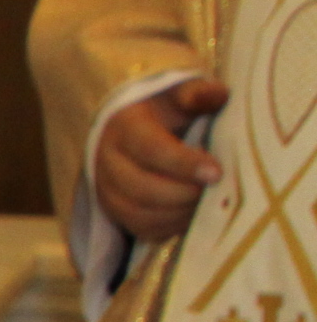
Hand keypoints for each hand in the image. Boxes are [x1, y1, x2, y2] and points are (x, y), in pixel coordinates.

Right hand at [95, 77, 228, 244]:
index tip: (216, 173)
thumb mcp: (178, 94)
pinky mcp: (114, 211)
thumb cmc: (165, 111)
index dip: (184, 164)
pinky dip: (170, 227)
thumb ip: (198, 93)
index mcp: (124, 126)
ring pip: (139, 212)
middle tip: (216, 189)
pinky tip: (192, 214)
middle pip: (142, 187)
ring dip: (178, 213)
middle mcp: (106, 160)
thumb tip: (215, 96)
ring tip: (206, 203)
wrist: (133, 131)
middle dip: (185, 193)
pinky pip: (141, 228)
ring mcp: (106, 189)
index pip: (151, 149)